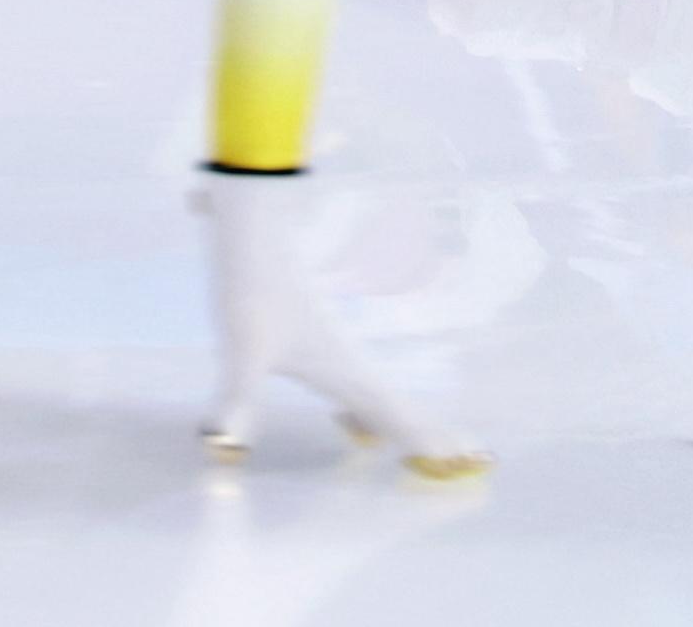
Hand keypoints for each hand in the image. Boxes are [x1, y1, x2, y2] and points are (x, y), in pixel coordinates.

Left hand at [197, 167, 485, 477]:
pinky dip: (367, 410)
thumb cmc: (254, 288)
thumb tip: (221, 444)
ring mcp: (335, 349)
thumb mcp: (243, 348)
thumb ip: (237, 398)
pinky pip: (356, 386)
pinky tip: (350, 423)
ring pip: (377, 395)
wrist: (254, 234)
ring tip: (420, 447)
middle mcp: (348, 359)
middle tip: (470, 455)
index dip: (424, 437)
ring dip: (399, 422)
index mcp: (342, 366)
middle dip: (427, 431)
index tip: (464, 457)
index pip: (391, 410)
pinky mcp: (317, 341)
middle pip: (396, 405)